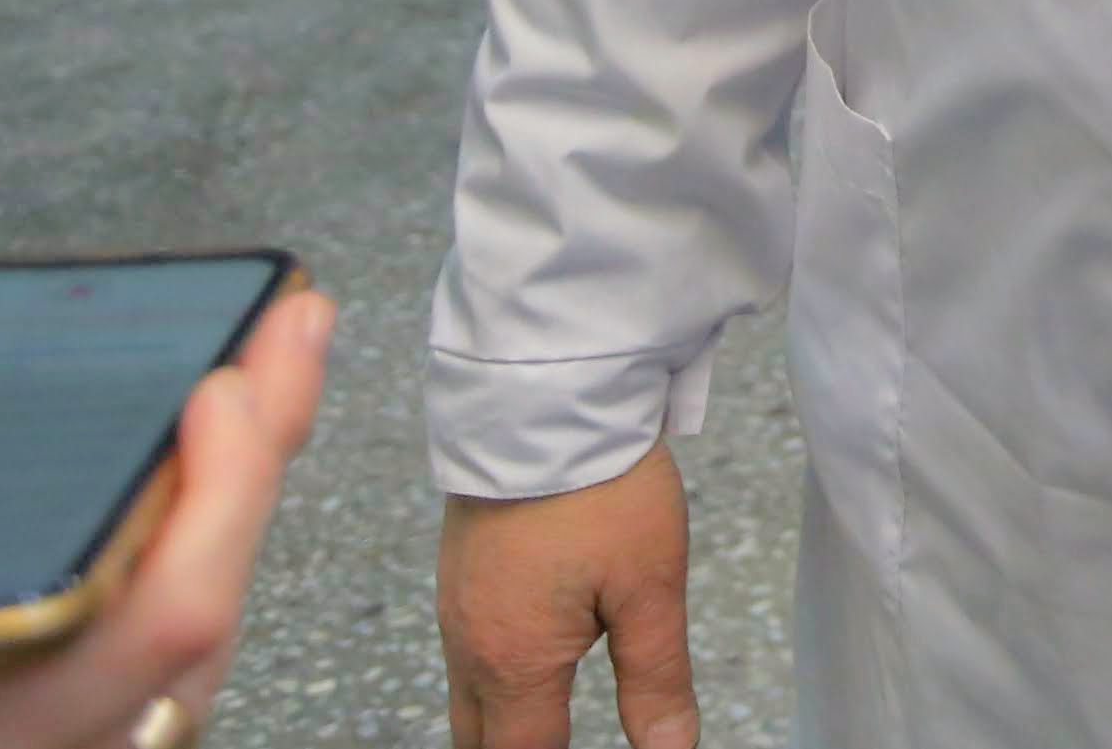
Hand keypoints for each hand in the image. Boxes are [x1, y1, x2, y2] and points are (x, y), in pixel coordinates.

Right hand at [0, 284, 334, 748]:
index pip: (152, 633)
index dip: (213, 506)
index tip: (220, 388)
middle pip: (201, 616)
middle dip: (257, 462)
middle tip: (286, 323)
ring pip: (198, 636)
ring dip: (238, 494)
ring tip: (270, 358)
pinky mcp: (68, 741)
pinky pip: (161, 650)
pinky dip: (193, 544)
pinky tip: (202, 460)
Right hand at [436, 444, 695, 748]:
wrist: (544, 396)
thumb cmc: (603, 488)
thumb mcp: (650, 589)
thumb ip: (656, 681)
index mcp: (514, 663)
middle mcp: (470, 647)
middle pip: (480, 741)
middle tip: (556, 744)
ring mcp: (455, 608)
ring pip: (467, 699)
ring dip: (501, 724)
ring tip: (544, 730)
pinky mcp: (459, 573)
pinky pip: (464, 653)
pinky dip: (493, 680)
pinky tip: (530, 664)